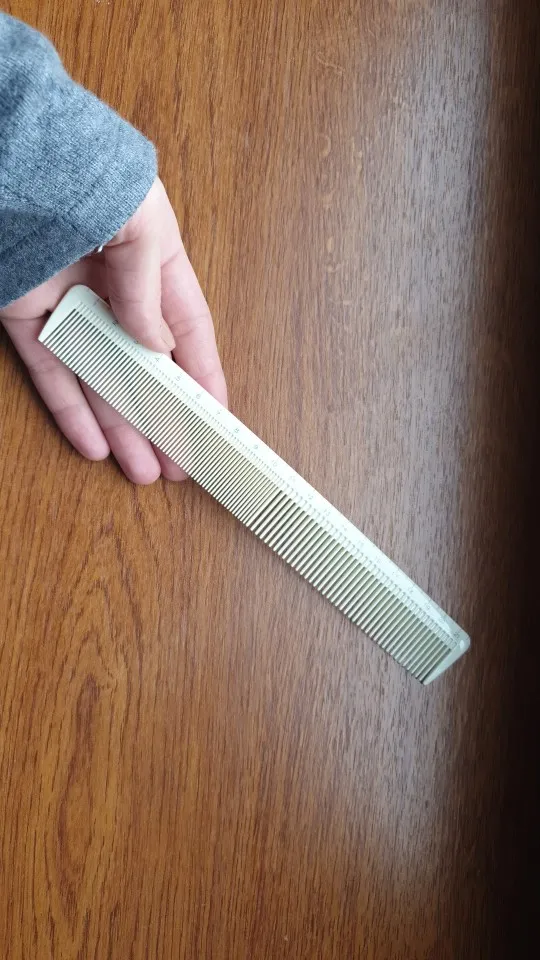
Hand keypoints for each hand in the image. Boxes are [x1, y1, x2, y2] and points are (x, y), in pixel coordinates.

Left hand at [0, 178, 226, 482]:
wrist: (14, 149)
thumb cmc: (86, 171)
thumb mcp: (140, 228)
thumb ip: (148, 293)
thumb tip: (158, 348)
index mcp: (155, 261)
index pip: (189, 333)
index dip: (205, 379)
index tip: (218, 422)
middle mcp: (114, 290)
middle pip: (146, 369)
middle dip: (163, 419)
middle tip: (178, 462)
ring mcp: (69, 304)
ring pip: (100, 380)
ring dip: (122, 426)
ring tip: (142, 469)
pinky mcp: (26, 314)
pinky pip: (50, 370)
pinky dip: (69, 409)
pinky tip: (92, 444)